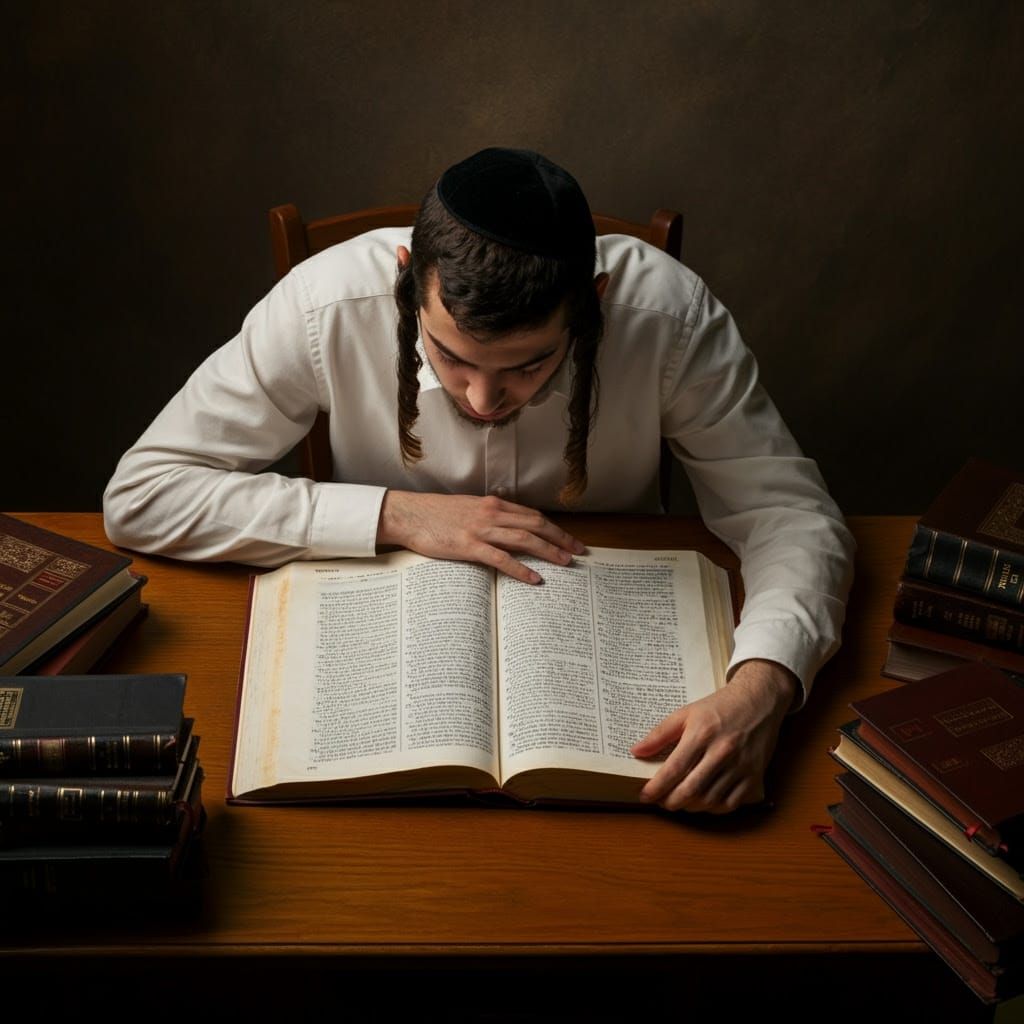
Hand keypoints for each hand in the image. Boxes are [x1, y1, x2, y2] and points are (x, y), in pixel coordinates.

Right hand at [376, 491, 584, 583]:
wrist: (409, 514)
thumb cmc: (435, 514)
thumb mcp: (468, 509)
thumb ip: (489, 516)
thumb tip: (507, 526)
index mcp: (493, 504)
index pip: (532, 515)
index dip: (555, 528)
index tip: (570, 539)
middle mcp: (492, 513)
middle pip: (536, 525)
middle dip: (561, 538)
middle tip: (579, 551)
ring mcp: (481, 529)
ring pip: (525, 539)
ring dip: (549, 551)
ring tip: (566, 562)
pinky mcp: (469, 546)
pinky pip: (501, 558)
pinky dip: (521, 568)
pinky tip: (535, 578)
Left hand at [631, 659, 798, 813]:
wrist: (759, 701)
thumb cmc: (720, 707)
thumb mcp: (686, 713)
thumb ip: (660, 733)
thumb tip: (636, 751)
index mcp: (702, 733)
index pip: (675, 768)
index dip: (657, 787)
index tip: (644, 795)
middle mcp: (722, 751)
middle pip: (691, 789)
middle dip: (671, 802)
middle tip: (660, 802)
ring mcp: (740, 765)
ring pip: (710, 800)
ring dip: (690, 807)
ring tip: (678, 802)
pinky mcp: (755, 775)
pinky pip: (731, 804)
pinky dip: (713, 809)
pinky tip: (702, 803)